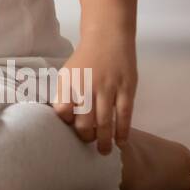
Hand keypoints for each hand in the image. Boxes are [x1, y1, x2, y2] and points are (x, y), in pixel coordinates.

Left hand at [49, 33, 136, 154]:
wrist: (107, 37)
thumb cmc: (85, 59)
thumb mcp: (67, 73)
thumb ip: (64, 95)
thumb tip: (63, 119)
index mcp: (70, 82)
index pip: (63, 111)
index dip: (66, 123)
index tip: (70, 129)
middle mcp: (88, 86)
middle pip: (85, 121)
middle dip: (86, 137)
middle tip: (88, 144)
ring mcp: (109, 88)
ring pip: (105, 121)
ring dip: (104, 140)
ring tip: (104, 152)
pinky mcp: (126, 88)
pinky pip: (124, 114)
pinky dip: (123, 130)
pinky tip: (121, 141)